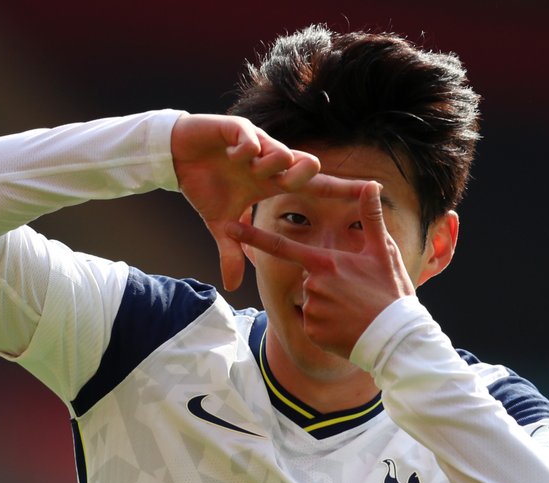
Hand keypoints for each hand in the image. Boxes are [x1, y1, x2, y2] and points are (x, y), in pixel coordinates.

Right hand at [171, 113, 366, 289]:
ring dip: (270, 162)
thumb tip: (232, 286)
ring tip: (249, 168)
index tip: (372, 190)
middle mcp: (271, 161)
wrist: (176, 157)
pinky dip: (248, 147)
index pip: (316, 186)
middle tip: (285, 183)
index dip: (342, 189)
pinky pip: (251, 137)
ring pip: (281, 151)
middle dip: (302, 174)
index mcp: (273, 182)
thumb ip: (232, 251)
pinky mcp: (235, 129)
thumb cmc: (204, 186)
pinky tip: (238, 156)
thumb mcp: (219, 224)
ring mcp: (255, 144)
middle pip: (304, 165)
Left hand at [224, 182, 415, 357]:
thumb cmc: (390, 292)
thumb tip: (372, 185)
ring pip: (311, 302)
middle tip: (355, 294)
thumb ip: (371, 218)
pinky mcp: (312, 332)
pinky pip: (313, 324)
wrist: (396, 338)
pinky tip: (347, 327)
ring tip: (354, 311)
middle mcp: (312, 285)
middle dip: (327, 285)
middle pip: (307, 279)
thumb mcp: (383, 252)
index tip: (229, 227)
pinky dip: (327, 326)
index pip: (282, 246)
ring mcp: (311, 310)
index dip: (253, 236)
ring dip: (328, 305)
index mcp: (325, 262)